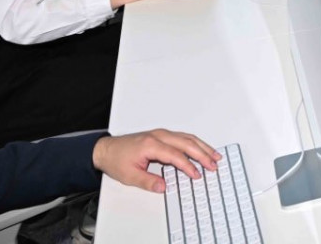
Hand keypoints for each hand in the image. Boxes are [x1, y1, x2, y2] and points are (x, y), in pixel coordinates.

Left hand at [93, 130, 220, 192]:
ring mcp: (161, 134)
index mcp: (151, 144)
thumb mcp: (129, 176)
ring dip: (202, 146)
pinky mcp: (162, 135)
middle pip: (187, 143)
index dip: (188, 166)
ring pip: (187, 138)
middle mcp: (159, 136)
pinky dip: (195, 143)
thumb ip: (148, 181)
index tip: (197, 174)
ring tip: (214, 156)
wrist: (106, 149)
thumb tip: (164, 187)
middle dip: (203, 154)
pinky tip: (202, 148)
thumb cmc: (116, 160)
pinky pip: (183, 137)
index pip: (176, 155)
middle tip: (214, 164)